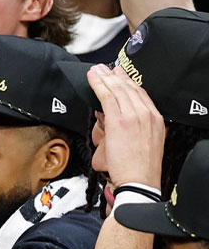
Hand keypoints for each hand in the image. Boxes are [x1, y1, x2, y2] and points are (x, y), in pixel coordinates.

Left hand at [87, 63, 164, 186]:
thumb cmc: (140, 166)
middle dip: (114, 75)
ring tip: (95, 70)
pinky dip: (98, 84)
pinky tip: (91, 78)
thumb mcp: (147, 140)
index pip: (141, 93)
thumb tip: (119, 116)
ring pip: (116, 89)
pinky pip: (106, 96)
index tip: (118, 74)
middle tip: (103, 68)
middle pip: (128, 87)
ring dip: (104, 77)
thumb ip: (137, 125)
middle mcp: (147, 114)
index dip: (127, 81)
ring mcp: (133, 115)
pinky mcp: (119, 120)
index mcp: (156, 118)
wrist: (140, 180)